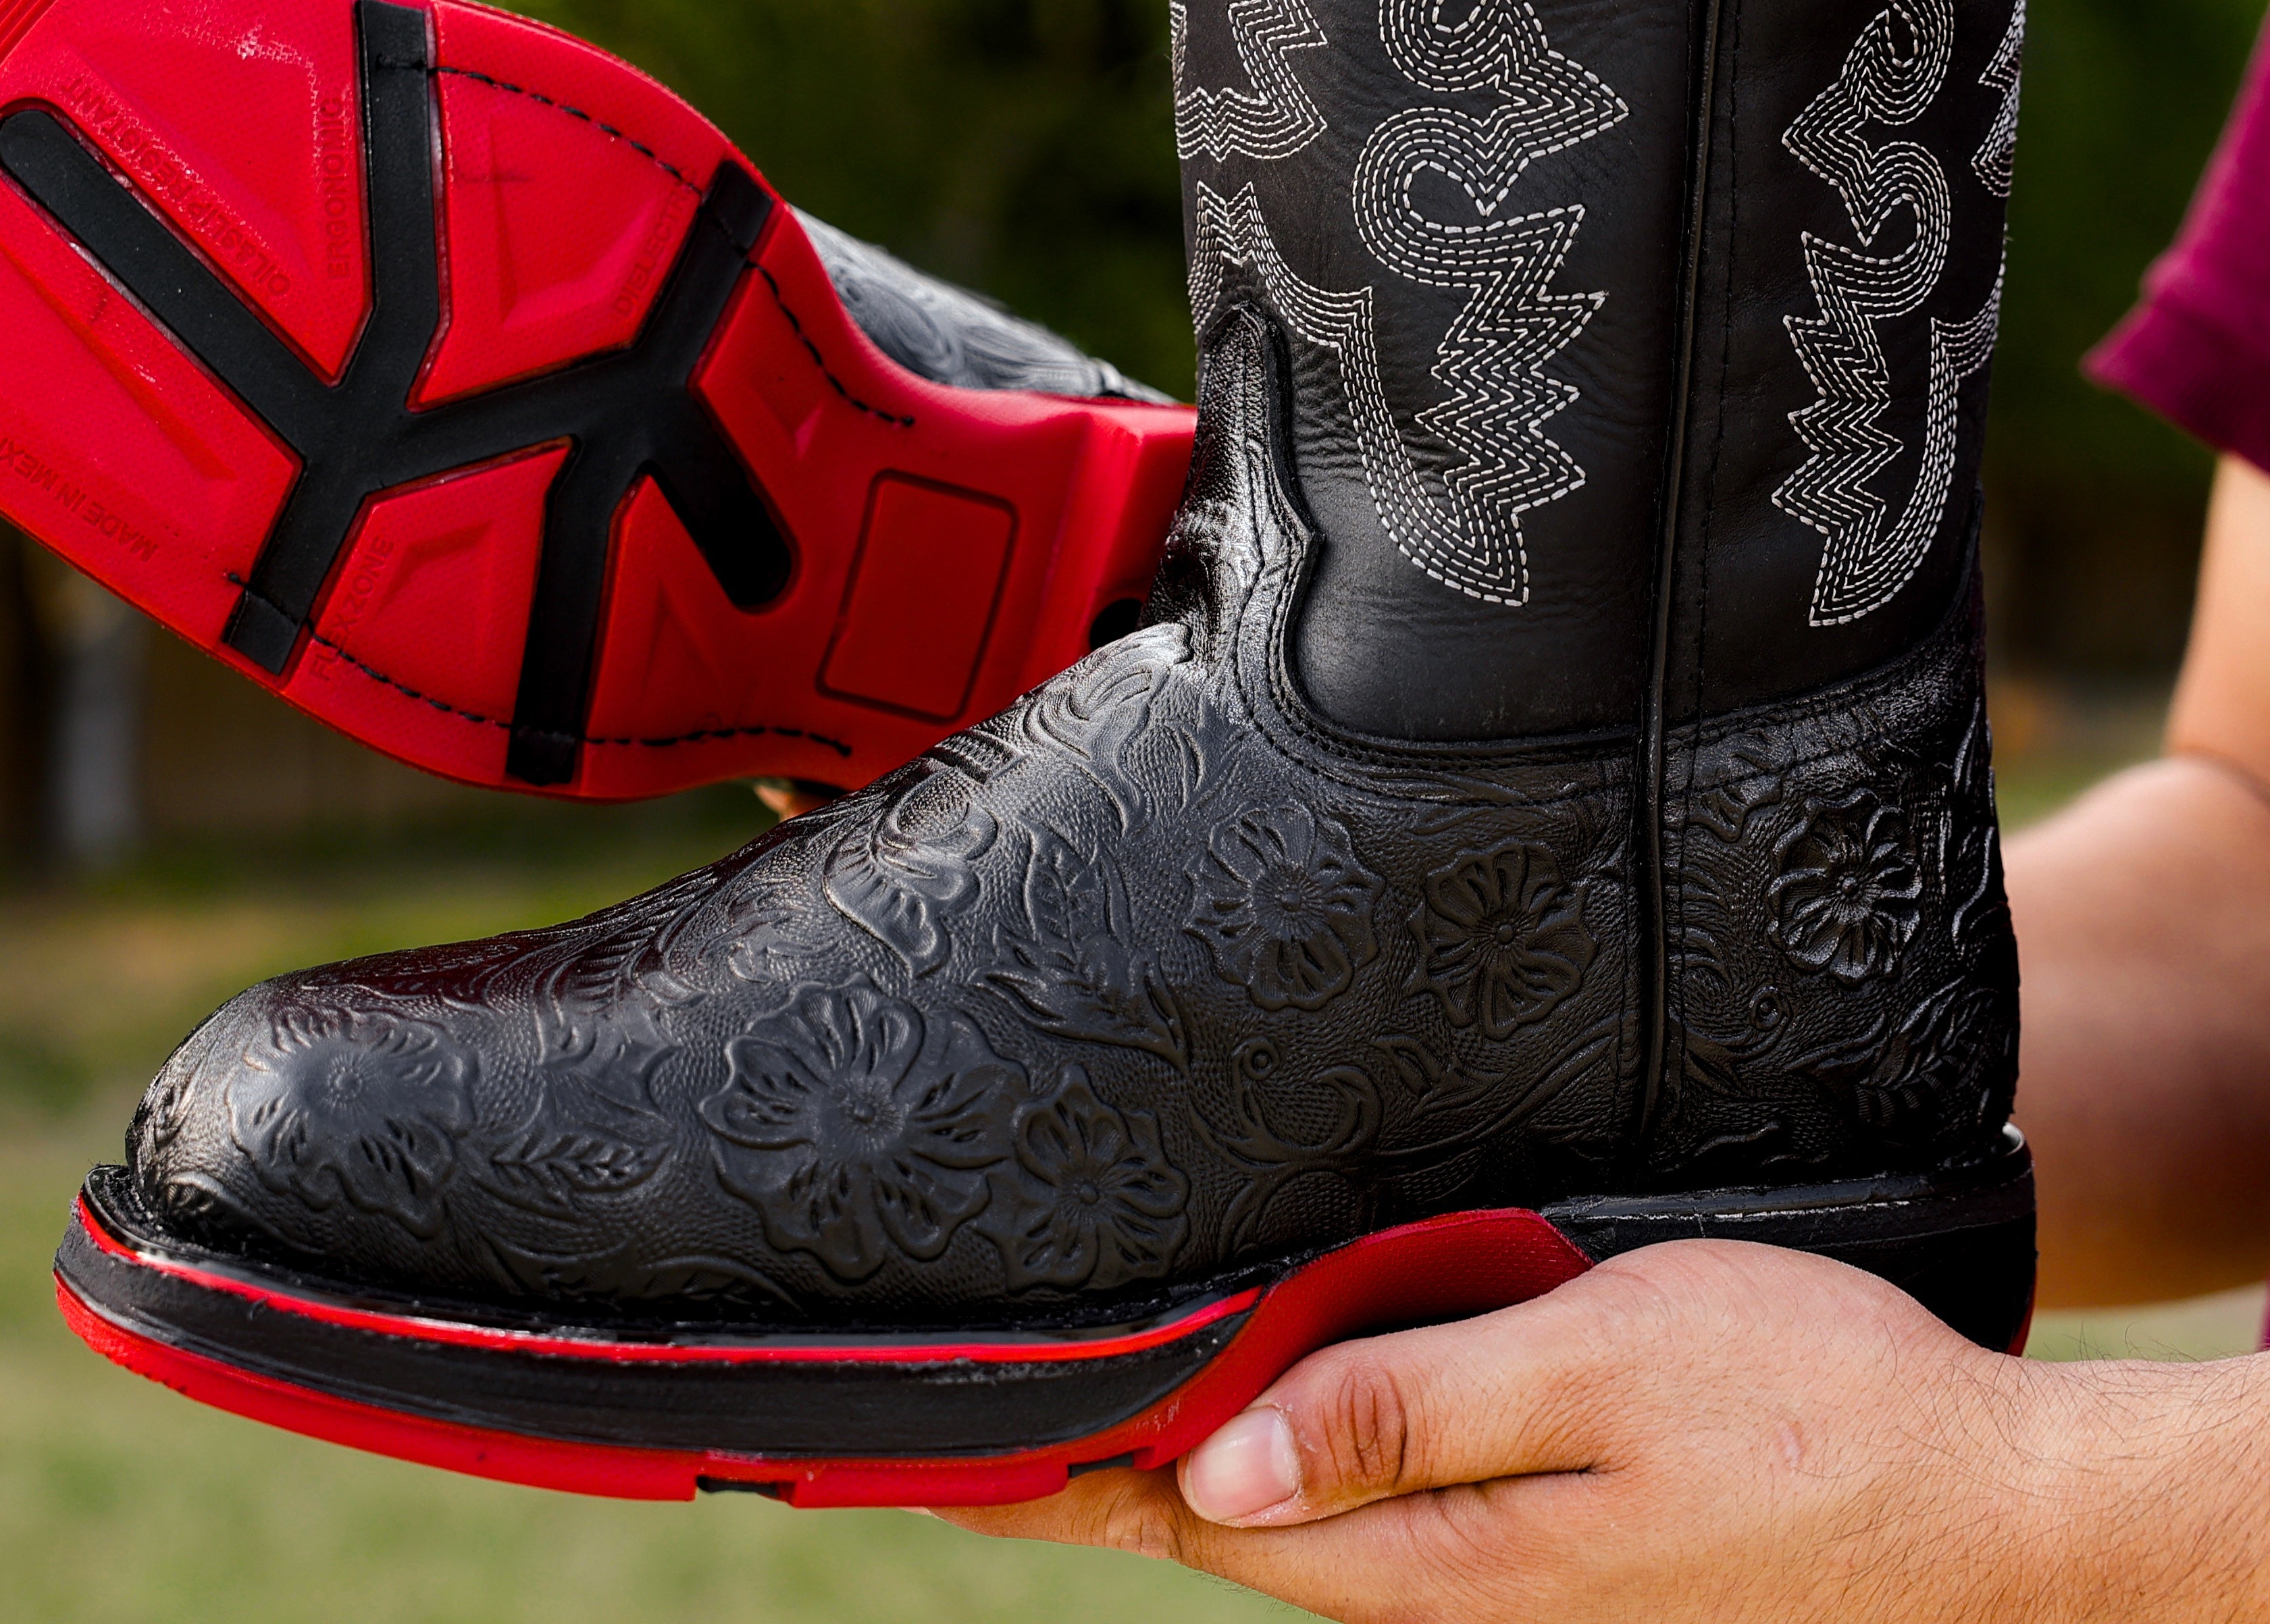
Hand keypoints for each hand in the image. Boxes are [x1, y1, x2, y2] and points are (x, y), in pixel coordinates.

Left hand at [941, 1240, 2263, 1621]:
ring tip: (1108, 1416)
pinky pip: (1399, 1511)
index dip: (1086, 1480)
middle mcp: (1470, 1591)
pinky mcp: (1566, 1556)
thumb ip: (1405, 1416)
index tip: (971, 1449)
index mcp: (1451, 1558)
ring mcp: (1521, 1583)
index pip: (1215, 1522)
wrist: (1992, 1504)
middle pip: (1250, 1531)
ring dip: (1213, 1472)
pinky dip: (1313, 1467)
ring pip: (1320, 1527)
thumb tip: (1221, 1470)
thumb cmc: (1807, 1408)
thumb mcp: (1591, 1371)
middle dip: (1123, 1474)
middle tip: (1004, 1417)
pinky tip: (1288, 1424)